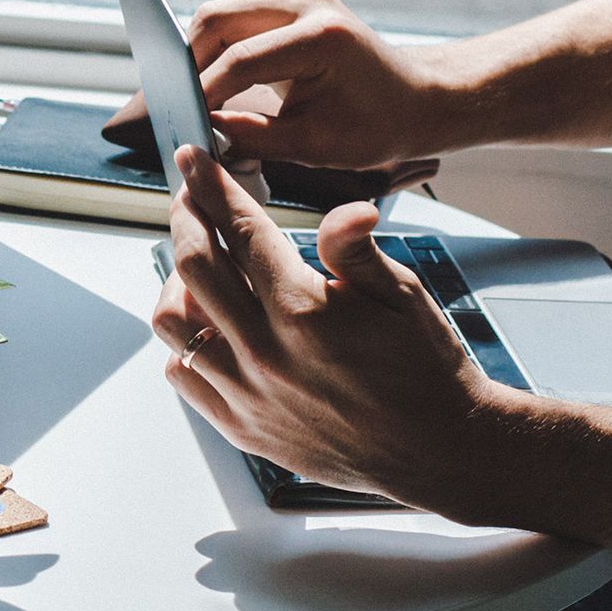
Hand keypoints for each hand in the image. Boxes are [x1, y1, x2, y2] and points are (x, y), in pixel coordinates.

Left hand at [152, 145, 513, 503]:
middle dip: (185, 219)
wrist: (438, 450)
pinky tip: (209, 326)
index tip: (194, 160)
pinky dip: (184, 343)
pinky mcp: (242, 427)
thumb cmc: (426, 368)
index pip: (240, 230)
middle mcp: (266, 353)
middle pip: (193, 266)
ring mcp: (248, 394)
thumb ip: (356, 249)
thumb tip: (346, 208)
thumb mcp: (403, 295)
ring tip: (200, 266)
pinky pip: (183, 374)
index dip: (212, 186)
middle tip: (191, 200)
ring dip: (178, 283)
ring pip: (173, 322)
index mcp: (304, 312)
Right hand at [188, 0, 460, 168]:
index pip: (239, 60)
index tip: (184, 122)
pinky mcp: (293, 7)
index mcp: (320, 37)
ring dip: (201, 54)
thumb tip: (203, 134)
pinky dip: (220, 50)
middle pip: (217, 19)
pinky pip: (239, 21)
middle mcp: (308, 5)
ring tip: (195, 97)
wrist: (420, 100)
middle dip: (190, 63)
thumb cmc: (380, 126)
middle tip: (179, 105)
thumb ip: (253, 138)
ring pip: (222, 16)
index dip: (203, 92)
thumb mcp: (315, 145)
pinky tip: (216, 84)